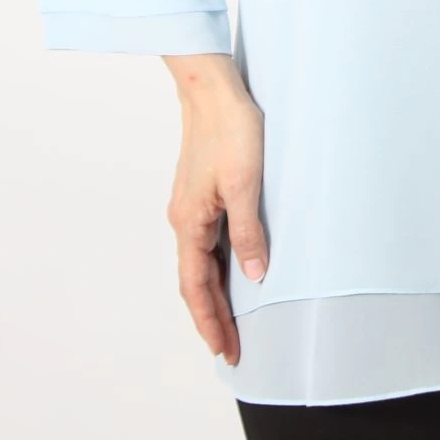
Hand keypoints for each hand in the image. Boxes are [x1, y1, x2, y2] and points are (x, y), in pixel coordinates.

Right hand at [166, 80, 268, 366]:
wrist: (211, 88)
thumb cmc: (229, 129)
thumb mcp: (245, 182)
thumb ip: (249, 231)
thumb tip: (255, 275)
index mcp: (189, 222)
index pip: (197, 288)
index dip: (211, 322)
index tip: (224, 351)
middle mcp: (184, 219)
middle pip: (196, 281)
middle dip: (213, 317)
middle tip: (231, 349)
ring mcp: (190, 206)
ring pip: (201, 262)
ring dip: (214, 293)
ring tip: (232, 321)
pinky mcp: (201, 192)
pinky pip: (207, 241)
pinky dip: (217, 266)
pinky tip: (233, 269)